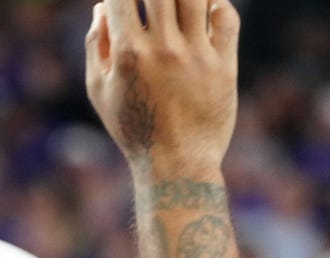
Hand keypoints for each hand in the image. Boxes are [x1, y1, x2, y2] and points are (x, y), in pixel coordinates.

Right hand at [85, 0, 239, 175]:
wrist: (178, 165)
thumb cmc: (134, 129)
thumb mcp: (100, 89)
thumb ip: (98, 43)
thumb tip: (104, 5)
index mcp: (128, 52)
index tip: (129, 4)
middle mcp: (164, 49)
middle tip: (156, 6)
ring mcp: (197, 57)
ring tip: (181, 4)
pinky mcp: (225, 67)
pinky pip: (227, 19)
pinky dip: (217, 3)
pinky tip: (207, 9)